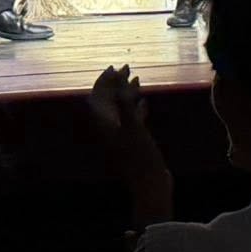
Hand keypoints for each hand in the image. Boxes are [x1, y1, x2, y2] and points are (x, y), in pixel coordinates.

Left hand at [89, 65, 173, 224]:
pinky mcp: (133, 143)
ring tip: (137, 80)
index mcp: (104, 125)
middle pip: (109, 101)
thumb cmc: (140, 156)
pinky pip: (132, 120)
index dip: (106, 81)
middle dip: (116, 84)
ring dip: (127, 94)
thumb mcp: (133, 126)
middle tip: (126, 69)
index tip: (114, 67)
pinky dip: (136, 109)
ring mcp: (121, 137)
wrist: (150, 183)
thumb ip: (124, 103)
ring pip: (120, 109)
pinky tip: (145, 103)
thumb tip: (117, 82)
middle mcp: (109, 129)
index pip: (100, 97)